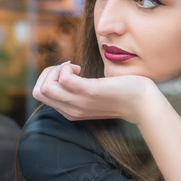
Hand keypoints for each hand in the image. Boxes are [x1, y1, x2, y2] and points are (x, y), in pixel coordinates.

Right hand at [31, 62, 158, 124]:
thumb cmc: (120, 93)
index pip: (40, 95)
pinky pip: (64, 81)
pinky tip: (80, 69)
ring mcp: (79, 103)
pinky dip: (67, 69)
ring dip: (56, 71)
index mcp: (69, 111)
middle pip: (38, 92)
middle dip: (48, 73)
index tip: (69, 73)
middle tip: (68, 69)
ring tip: (74, 68)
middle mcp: (71, 110)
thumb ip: (78, 90)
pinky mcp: (90, 92)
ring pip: (45, 88)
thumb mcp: (92, 95)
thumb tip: (66, 74)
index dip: (49, 78)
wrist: (142, 102)